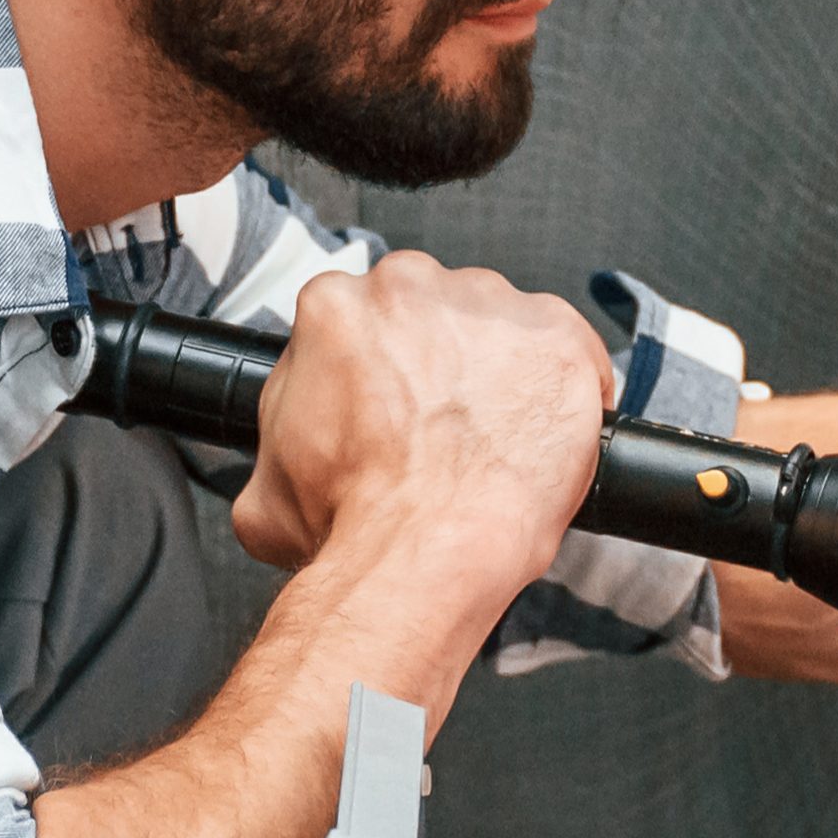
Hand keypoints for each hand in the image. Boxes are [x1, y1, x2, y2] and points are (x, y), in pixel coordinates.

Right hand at [233, 252, 609, 591]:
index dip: (384, 369)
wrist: (421, 551)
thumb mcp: (267, 490)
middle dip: (443, 361)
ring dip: (502, 372)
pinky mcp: (557, 337)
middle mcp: (412, 287)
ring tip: (495, 441)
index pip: (367, 320)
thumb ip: (276, 448)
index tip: (397, 405)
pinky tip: (545, 439)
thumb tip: (280, 459)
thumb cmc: (354, 521)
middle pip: (436, 312)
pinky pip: (570, 351)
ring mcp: (490, 307)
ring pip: (502, 327)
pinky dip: (566, 390)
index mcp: (336, 308)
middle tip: (445, 428)